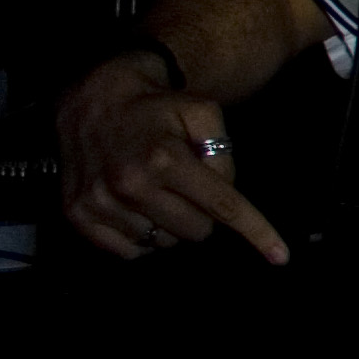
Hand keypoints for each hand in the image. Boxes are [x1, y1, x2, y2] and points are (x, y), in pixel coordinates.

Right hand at [57, 54, 288, 264]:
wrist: (91, 101)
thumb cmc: (156, 108)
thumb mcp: (202, 113)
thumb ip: (223, 152)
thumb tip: (227, 192)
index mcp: (166, 159)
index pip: (223, 207)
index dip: (256, 232)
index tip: (280, 257)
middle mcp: (131, 185)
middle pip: (196, 231)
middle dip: (202, 215)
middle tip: (188, 189)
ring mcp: (101, 203)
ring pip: (163, 244)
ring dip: (168, 225)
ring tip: (157, 193)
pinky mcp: (78, 216)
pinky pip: (129, 251)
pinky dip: (140, 237)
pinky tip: (136, 209)